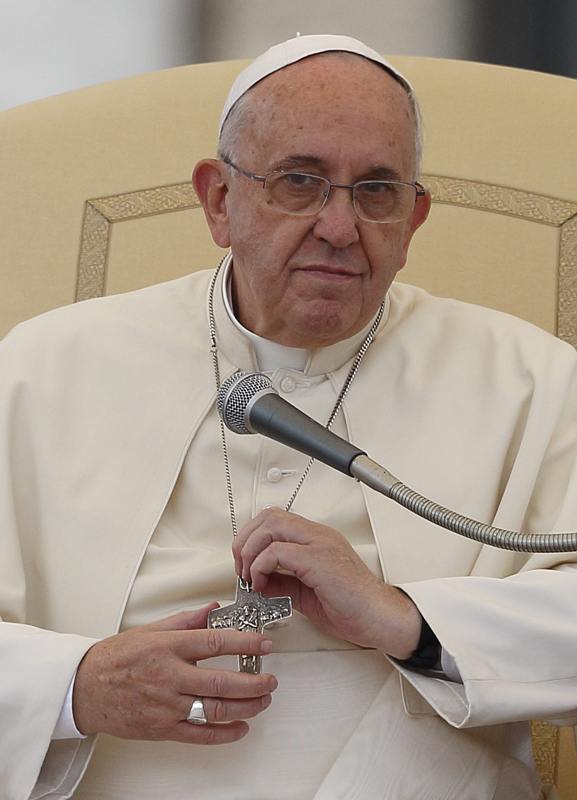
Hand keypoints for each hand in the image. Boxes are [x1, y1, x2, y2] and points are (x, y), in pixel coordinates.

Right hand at [73, 603, 276, 743]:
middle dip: (254, 682)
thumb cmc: (117, 657)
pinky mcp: (163, 728)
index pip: (215, 642)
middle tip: (271, 680)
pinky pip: (199, 734)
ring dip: (246, 707)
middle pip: (222, 681)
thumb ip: (187, 620)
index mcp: (169, 647)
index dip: (245, 643)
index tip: (265, 645)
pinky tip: (241, 727)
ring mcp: (167, 705)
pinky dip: (224, 733)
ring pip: (215, 709)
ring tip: (262, 701)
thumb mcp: (152, 630)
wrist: (85, 688)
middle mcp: (170, 676)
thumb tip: (215, 608)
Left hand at [233, 508, 420, 658]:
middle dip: (246, 540)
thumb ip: (282, 582)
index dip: (252, 538)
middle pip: (269, 516)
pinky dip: (261, 566)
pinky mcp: (319, 560)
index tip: (245, 564)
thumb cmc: (351, 607)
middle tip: (242, 567)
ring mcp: (319, 544)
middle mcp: (317, 535)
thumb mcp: (305, 592)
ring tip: (250, 576)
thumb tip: (258, 580)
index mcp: (316, 539)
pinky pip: (277, 552)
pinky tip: (262, 584)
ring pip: (271, 526)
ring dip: (251, 551)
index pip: (275, 519)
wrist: (379, 619)